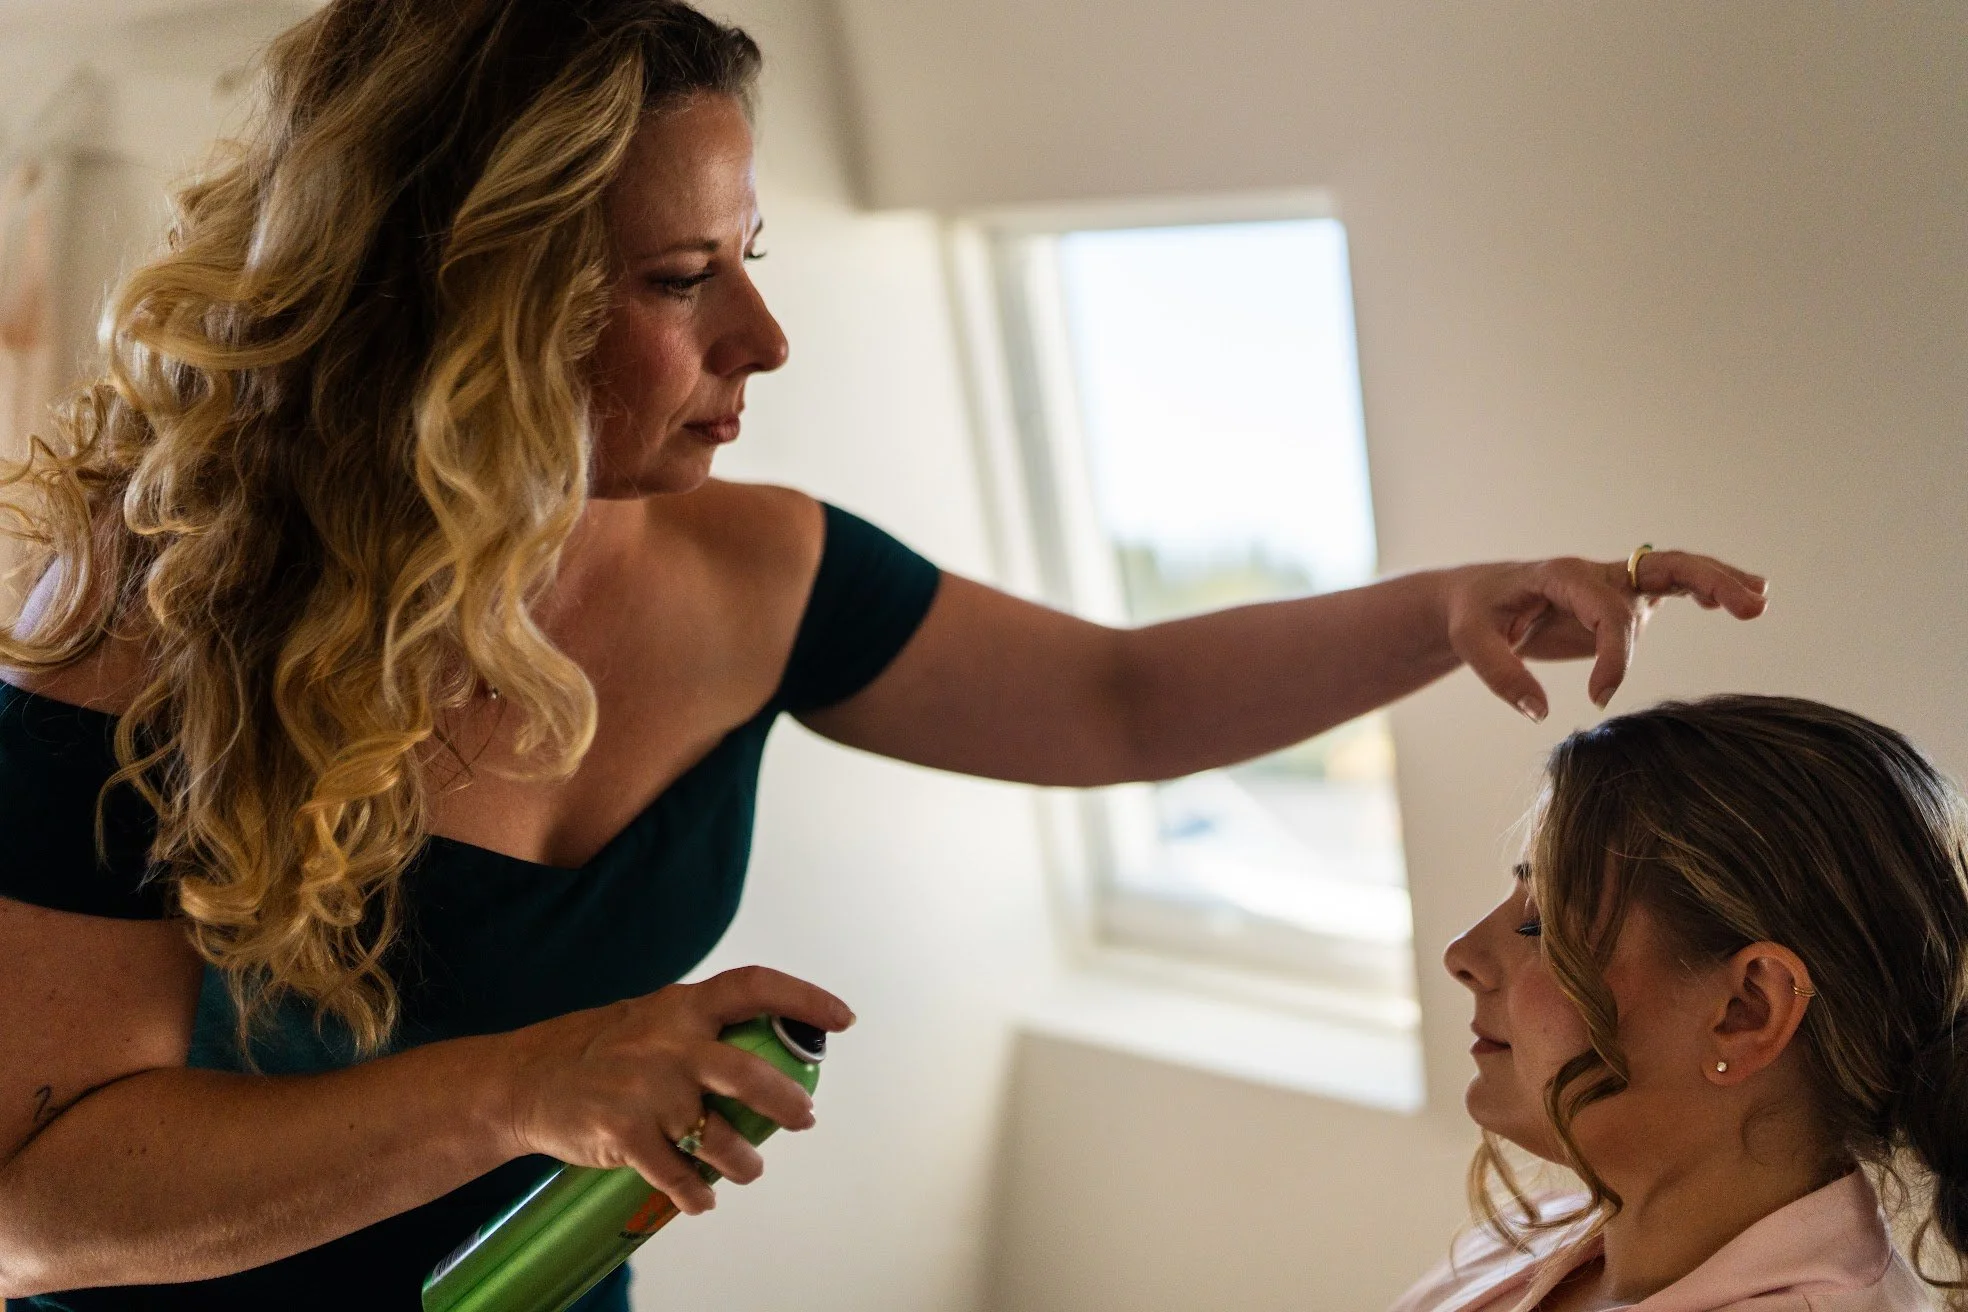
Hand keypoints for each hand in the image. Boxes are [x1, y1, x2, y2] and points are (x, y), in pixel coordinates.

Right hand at [498, 966, 853, 1213]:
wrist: (521, 1081)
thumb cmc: (596, 1050)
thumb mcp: (650, 1019)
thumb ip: (700, 1029)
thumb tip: (764, 1054)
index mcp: (681, 1006)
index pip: (756, 987)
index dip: (806, 999)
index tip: (843, 1020)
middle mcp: (667, 1044)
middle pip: (748, 1074)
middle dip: (787, 1103)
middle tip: (804, 1119)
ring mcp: (646, 1090)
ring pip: (719, 1136)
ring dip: (745, 1162)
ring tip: (750, 1169)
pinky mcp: (623, 1134)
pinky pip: (677, 1173)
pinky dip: (696, 1192)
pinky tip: (702, 1198)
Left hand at [1441, 549, 1767, 720]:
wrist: (1473, 600)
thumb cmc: (1474, 615)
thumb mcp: (1471, 641)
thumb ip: (1501, 675)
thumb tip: (1540, 711)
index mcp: (1562, 577)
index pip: (1608, 612)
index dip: (1614, 656)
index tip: (1600, 698)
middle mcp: (1594, 575)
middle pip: (1661, 566)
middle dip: (1706, 582)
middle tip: (1748, 607)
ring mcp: (1611, 585)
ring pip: (1673, 572)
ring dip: (1717, 582)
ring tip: (1760, 600)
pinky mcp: (1618, 601)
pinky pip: (1667, 590)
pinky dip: (1702, 590)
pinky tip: (1735, 601)